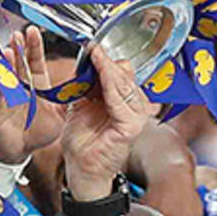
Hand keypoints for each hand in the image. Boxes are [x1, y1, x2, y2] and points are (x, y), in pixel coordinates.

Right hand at [0, 26, 64, 163]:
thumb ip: (70, 101)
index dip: (35, 48)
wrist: (18, 151)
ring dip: (8, 63)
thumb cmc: (35, 132)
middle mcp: (20, 88)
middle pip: (20, 63)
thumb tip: (89, 88)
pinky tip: (2, 78)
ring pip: (7, 76)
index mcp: (36, 86)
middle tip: (21, 33)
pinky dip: (0, 87)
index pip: (35, 62)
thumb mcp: (59, 116)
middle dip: (20, 48)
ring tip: (8, 50)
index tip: (35, 32)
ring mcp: (7, 97)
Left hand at [62, 46, 148, 201]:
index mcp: (122, 101)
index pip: (120, 73)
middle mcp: (132, 108)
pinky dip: (111, 86)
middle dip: (107, 62)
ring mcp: (135, 118)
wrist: (80, 168)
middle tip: (94, 49)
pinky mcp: (131, 128)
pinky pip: (121, 102)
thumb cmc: (82, 142)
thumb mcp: (81, 105)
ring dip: (108, 70)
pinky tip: (102, 75)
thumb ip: (88, 87)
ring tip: (96, 56)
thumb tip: (88, 62)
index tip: (93, 47)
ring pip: (124, 85)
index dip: (106, 60)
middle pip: (125, 76)